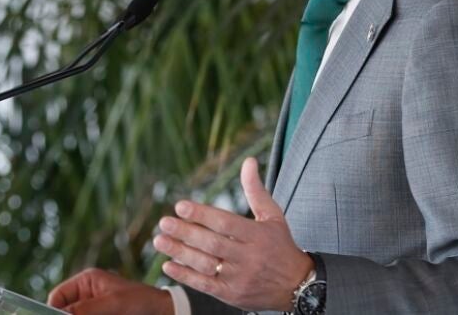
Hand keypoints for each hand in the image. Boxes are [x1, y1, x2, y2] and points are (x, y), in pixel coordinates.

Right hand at [47, 268, 172, 314]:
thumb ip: (84, 310)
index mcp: (86, 281)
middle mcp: (85, 294)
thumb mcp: (112, 304)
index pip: (57, 296)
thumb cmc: (141, 301)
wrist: (163, 313)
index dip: (51, 310)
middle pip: (63, 310)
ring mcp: (92, 308)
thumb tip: (60, 314)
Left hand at [152, 157, 313, 311]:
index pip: (226, 223)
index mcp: (258, 236)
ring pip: (206, 264)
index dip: (202, 214)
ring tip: (160, 241)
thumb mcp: (273, 216)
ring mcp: (240, 278)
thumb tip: (249, 161)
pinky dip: (185, 276)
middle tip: (164, 223)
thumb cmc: (281, 246)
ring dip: (180, 252)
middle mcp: (248, 257)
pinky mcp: (232, 295)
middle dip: (186, 232)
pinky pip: (205, 285)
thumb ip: (256, 190)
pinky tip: (168, 265)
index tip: (180, 206)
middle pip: (212, 243)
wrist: (297, 286)